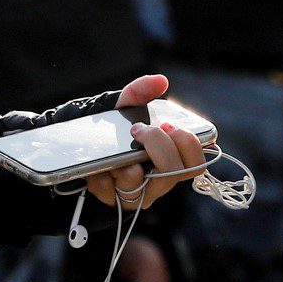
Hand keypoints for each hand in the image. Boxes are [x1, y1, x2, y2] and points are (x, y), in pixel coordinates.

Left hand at [83, 74, 204, 207]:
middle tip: (138, 130)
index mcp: (173, 160)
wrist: (86, 142)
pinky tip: (98, 166)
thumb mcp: (128, 105)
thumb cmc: (119, 127)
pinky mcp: (113, 200)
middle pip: (173, 174)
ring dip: (126, 163)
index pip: (196, 164)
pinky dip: (102, 176)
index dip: (187, 144)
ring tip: (116, 150)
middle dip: (157, 146)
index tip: (166, 125)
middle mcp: (159, 180)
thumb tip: (161, 81)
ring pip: (139, 187)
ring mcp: (137, 193)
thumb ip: (143, 90)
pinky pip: (109, 192)